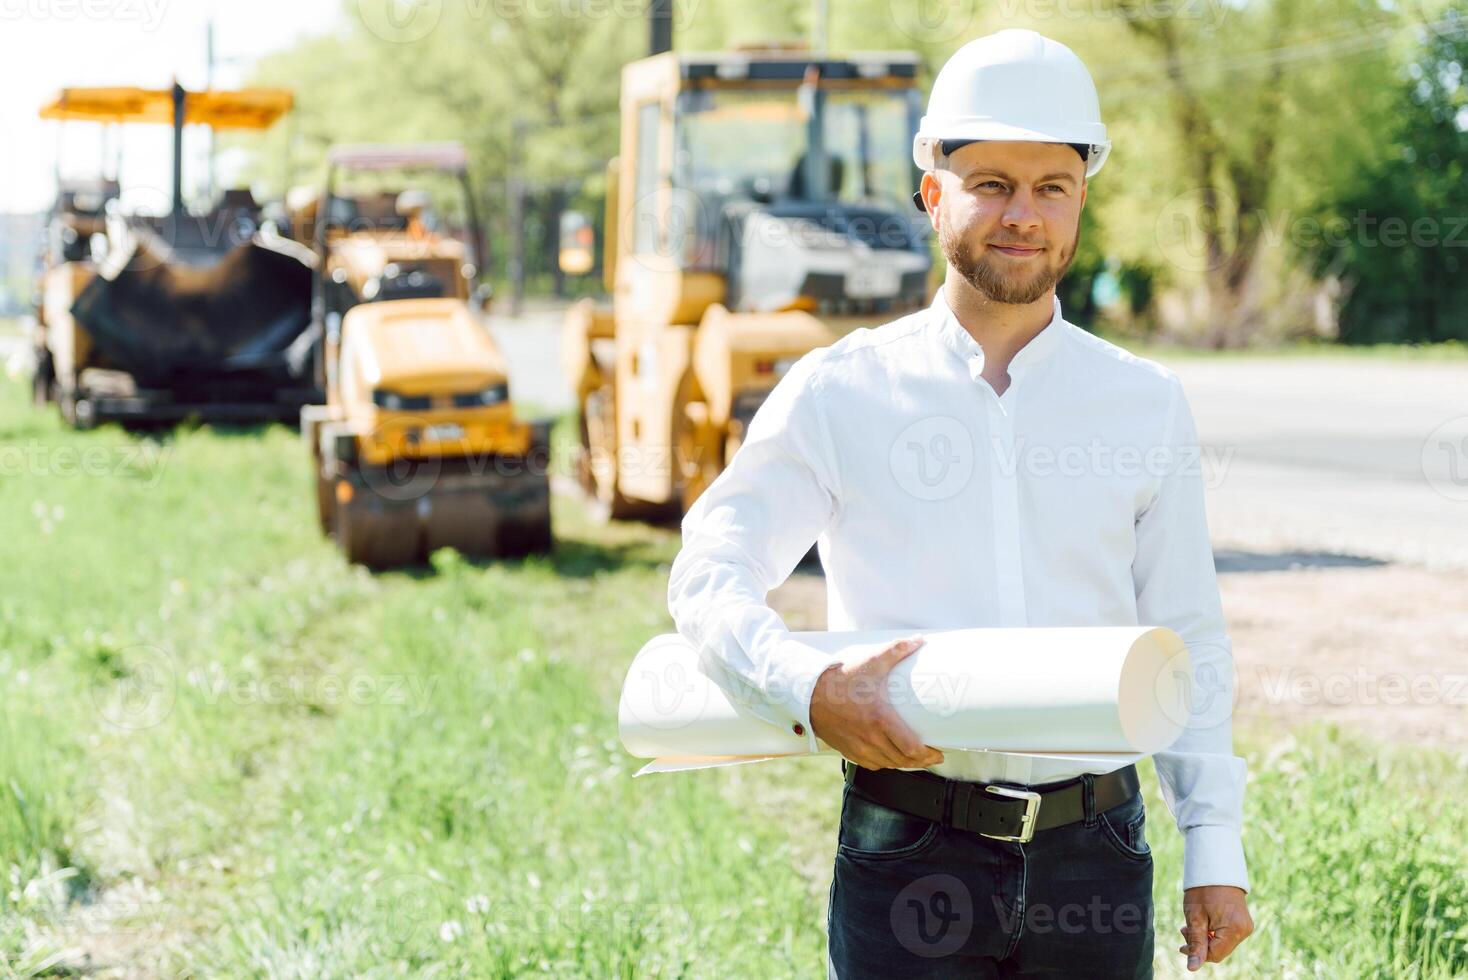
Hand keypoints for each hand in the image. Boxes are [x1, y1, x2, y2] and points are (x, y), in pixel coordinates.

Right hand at [808, 635, 943, 770]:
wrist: (808, 692)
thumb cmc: (840, 678)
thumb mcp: (871, 663)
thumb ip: (896, 651)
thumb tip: (918, 640)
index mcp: (880, 719)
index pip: (911, 748)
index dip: (928, 755)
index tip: (938, 752)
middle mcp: (870, 738)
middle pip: (902, 760)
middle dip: (921, 761)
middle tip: (931, 756)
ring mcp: (858, 747)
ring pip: (888, 764)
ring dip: (903, 763)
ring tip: (914, 757)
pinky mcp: (847, 750)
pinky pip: (871, 764)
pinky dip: (884, 763)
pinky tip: (889, 756)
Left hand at [1179, 885, 1252, 969]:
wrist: (1216, 869)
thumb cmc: (1203, 890)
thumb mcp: (1195, 917)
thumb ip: (1196, 943)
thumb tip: (1193, 968)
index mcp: (1234, 929)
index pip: (1214, 955)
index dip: (1197, 953)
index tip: (1182, 945)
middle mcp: (1244, 930)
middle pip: (1219, 950)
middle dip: (1200, 944)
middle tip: (1184, 930)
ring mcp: (1245, 927)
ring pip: (1222, 944)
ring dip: (1206, 938)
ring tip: (1192, 925)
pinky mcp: (1243, 923)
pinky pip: (1226, 936)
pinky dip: (1213, 933)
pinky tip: (1203, 923)